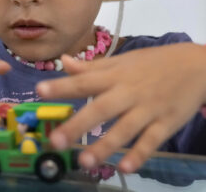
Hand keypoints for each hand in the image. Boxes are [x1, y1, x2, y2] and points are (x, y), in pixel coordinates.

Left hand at [36, 43, 205, 172]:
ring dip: (104, 146)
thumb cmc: (151, 63)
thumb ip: (91, 66)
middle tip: (55, 141)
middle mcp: (128, 92)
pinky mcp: (167, 123)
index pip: (84, 80)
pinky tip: (123, 168)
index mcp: (114, 75)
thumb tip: (63, 62)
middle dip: (77, 125)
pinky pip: (151, 141)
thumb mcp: (120, 60)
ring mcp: (148, 109)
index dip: (62, 85)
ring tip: (84, 161)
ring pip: (124, 129)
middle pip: (100, 109)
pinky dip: (139, 155)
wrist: (195, 65)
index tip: (39, 91)